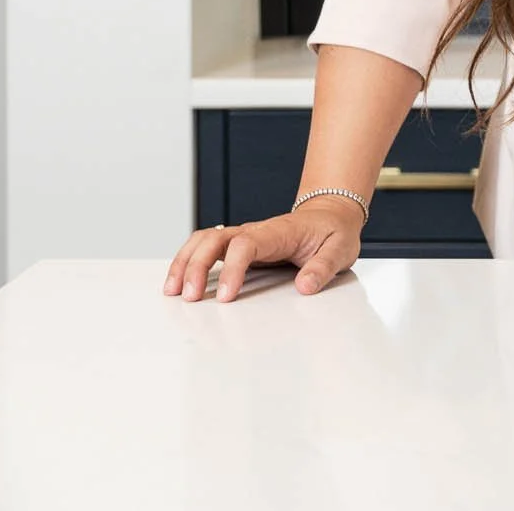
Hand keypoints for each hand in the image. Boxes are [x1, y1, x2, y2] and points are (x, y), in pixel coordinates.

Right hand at [162, 200, 364, 302]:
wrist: (331, 215)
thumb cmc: (334, 233)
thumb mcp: (340, 250)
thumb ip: (323, 267)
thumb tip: (305, 286)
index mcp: (279, 232)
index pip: (246, 244)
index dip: (232, 269)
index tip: (227, 296)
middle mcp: (255, 230)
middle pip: (215, 238)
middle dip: (197, 266)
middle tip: (190, 297)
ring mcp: (243, 236)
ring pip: (204, 239)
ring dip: (185, 262)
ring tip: (173, 291)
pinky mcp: (238, 244)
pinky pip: (206, 247)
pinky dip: (188, 261)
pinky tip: (179, 281)